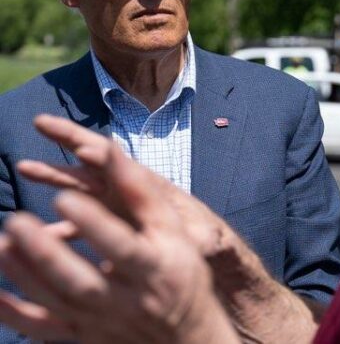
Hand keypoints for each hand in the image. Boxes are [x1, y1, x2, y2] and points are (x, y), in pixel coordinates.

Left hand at [0, 191, 238, 343]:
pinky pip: (43, 331)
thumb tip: (112, 150)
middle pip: (80, 281)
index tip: (63, 197)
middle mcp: (126, 300)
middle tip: (16, 221)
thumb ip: (140, 192)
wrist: (185, 332)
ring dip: (24, 275)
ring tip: (0, 244)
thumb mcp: (172, 230)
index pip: (120, 246)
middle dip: (46, 254)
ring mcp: (101, 322)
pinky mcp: (83, 335)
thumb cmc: (179, 268)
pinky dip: (12, 315)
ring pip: (56, 304)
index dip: (93, 223)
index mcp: (153, 267)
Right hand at [17, 114, 234, 257]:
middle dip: (69, 139)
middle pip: (95, 158)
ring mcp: (116, 202)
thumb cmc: (203, 238)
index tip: (81, 145)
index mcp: (150, 185)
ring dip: (54, 174)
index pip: (124, 163)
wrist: (198, 251)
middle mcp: (130, 187)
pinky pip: (78, 220)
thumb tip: (205, 239)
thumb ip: (201, 237)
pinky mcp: (109, 221)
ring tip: (23, 165)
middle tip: (41, 122)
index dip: (101, 153)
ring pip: (80, 183)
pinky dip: (60, 225)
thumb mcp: (204, 239)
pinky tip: (42, 235)